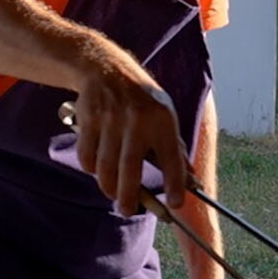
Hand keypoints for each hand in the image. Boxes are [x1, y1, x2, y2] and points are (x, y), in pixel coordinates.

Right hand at [69, 67, 191, 216]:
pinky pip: (87, 156)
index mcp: (162, 120)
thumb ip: (175, 148)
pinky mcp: (89, 120)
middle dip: (128, 196)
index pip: (171, 157)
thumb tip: (190, 181)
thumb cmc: (141, 98)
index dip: (174, 183)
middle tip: (128, 209)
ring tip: (113, 193)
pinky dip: (91, 168)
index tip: (175, 204)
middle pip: (130, 168)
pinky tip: (97, 168)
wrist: (106, 69)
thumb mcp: (165, 115)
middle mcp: (137, 120)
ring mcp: (110, 120)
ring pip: (105, 167)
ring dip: (108, 186)